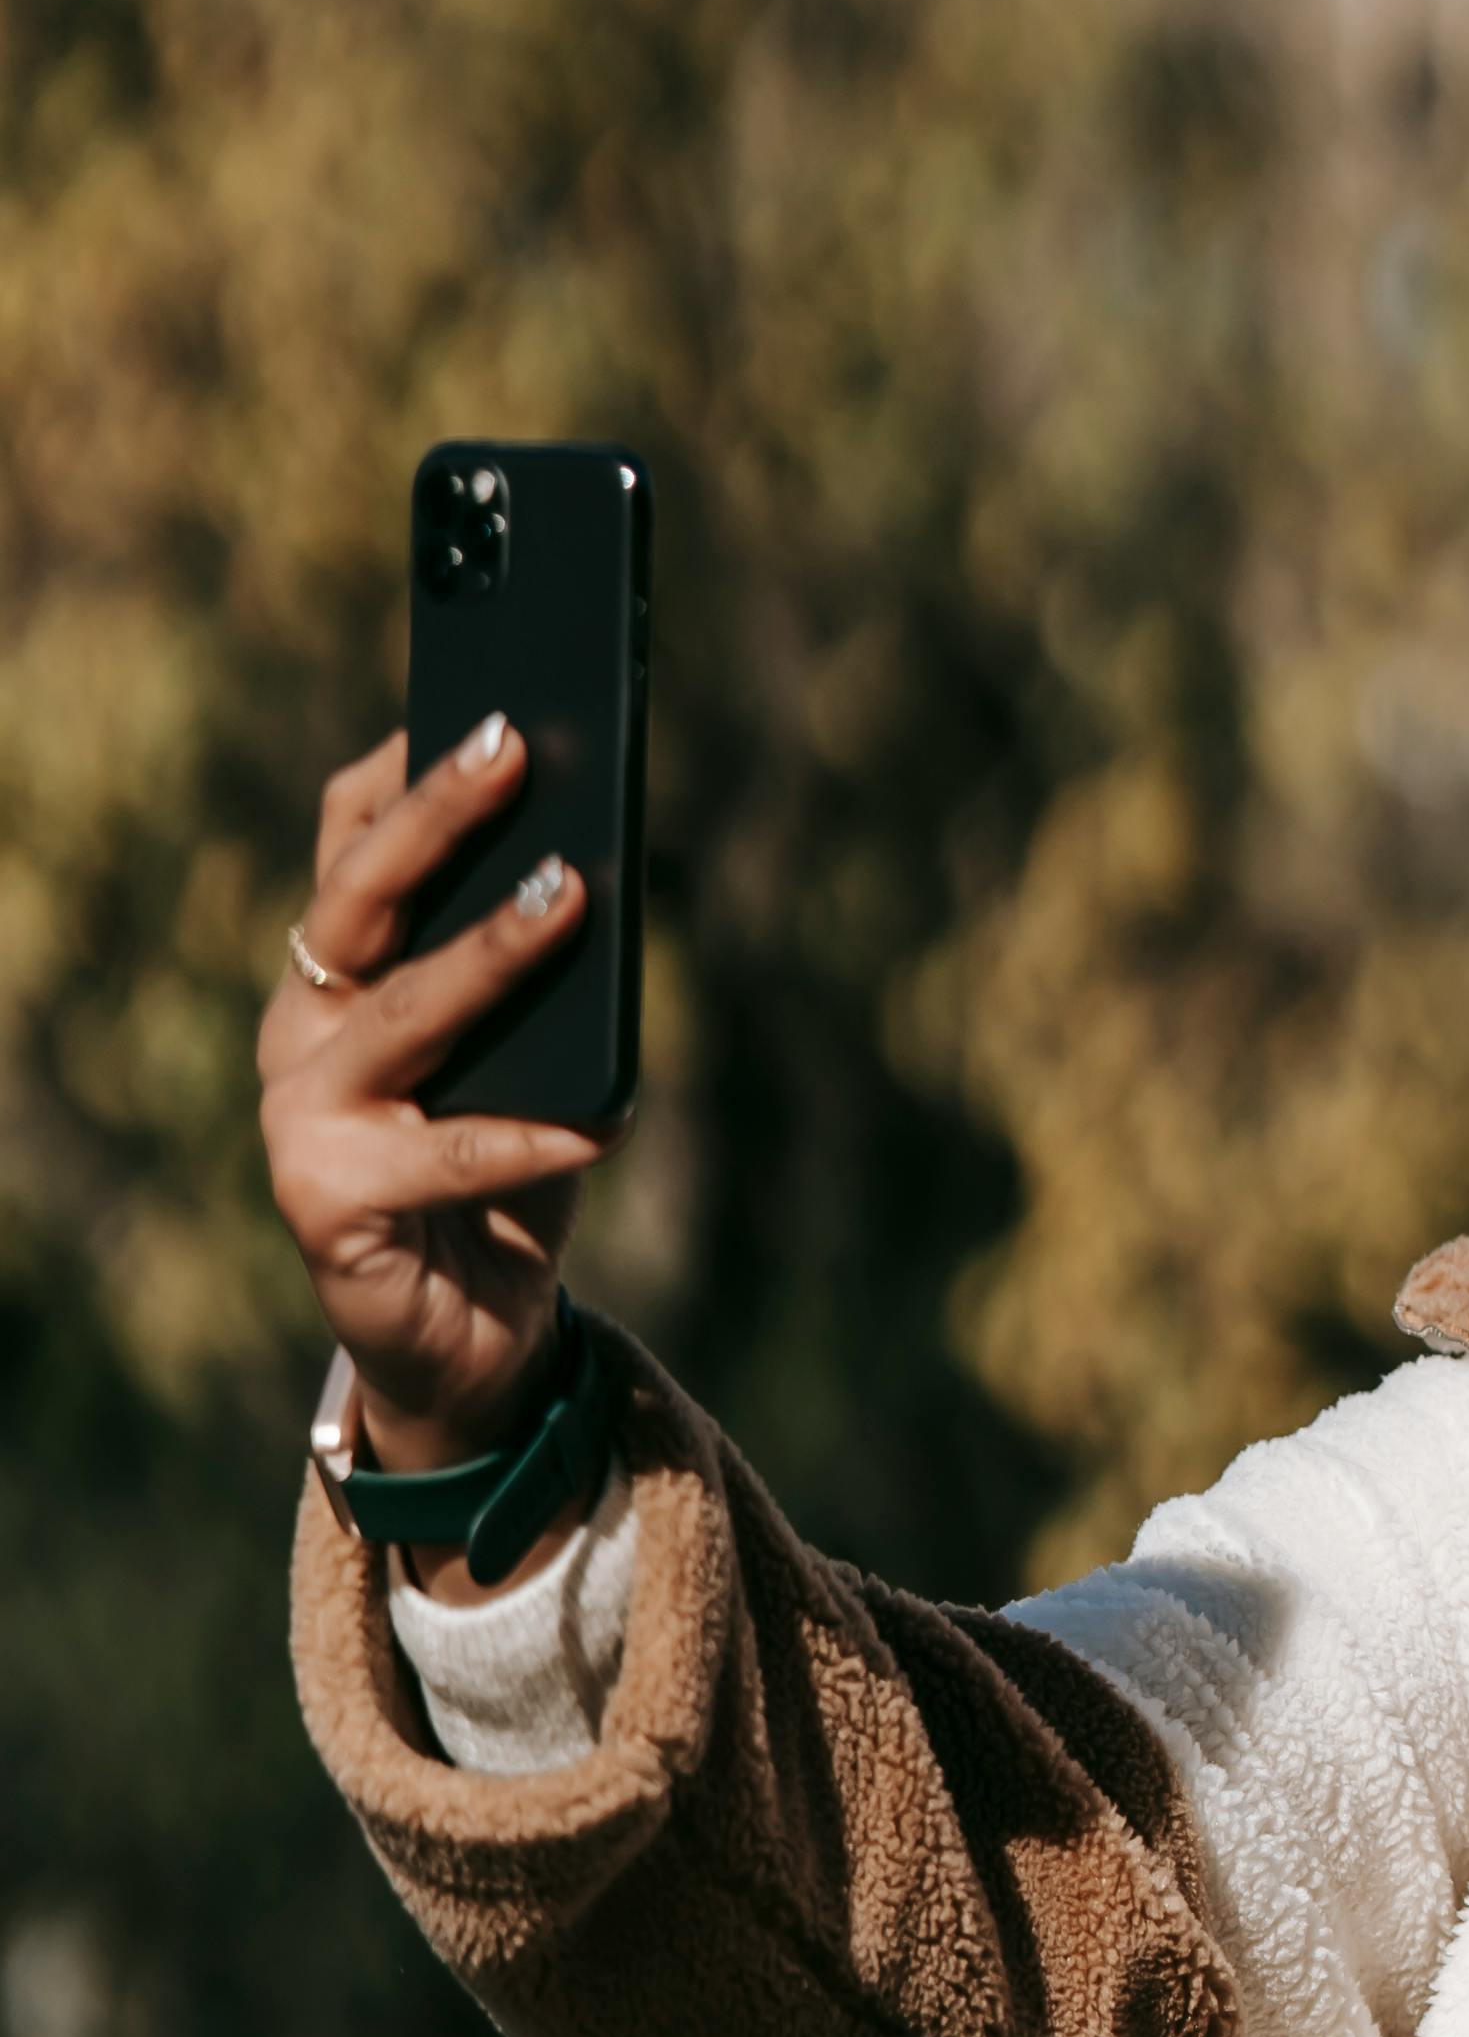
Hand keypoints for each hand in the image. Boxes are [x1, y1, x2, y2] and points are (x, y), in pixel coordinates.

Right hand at [258, 718, 612, 1487]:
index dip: (399, 771)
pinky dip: (527, 1138)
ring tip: (575, 895)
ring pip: (400, 1013)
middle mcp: (300, 1030)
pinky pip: (444, 1155)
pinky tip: (599, 1121)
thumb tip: (596, 868)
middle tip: (513, 743)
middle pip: (356, 898)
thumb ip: (536, 978)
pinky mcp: (326, 1203)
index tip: (473, 699)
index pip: (342, 844)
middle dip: (436, 815)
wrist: (471, 1337)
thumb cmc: (499, 1177)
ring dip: (490, 951)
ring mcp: (300, 1116)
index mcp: (334, 976)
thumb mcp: (524, 1055)